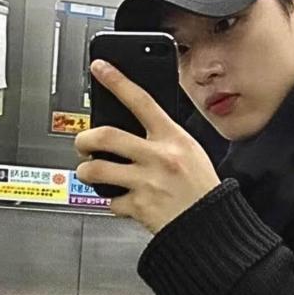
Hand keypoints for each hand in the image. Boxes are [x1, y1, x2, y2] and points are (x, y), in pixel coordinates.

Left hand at [75, 60, 220, 233]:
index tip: (100, 68)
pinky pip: (110, 201)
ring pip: (96, 169)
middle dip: (85, 138)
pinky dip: (112, 201)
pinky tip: (122, 200)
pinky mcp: (139, 206)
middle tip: (83, 143)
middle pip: (106, 135)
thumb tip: (134, 129)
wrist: (210, 226)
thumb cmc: (202, 190)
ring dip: (86, 171)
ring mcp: (146, 182)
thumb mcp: (191, 153)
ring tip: (91, 173)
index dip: (117, 81)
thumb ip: (164, 139)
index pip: (141, 101)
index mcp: (174, 139)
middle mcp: (158, 158)